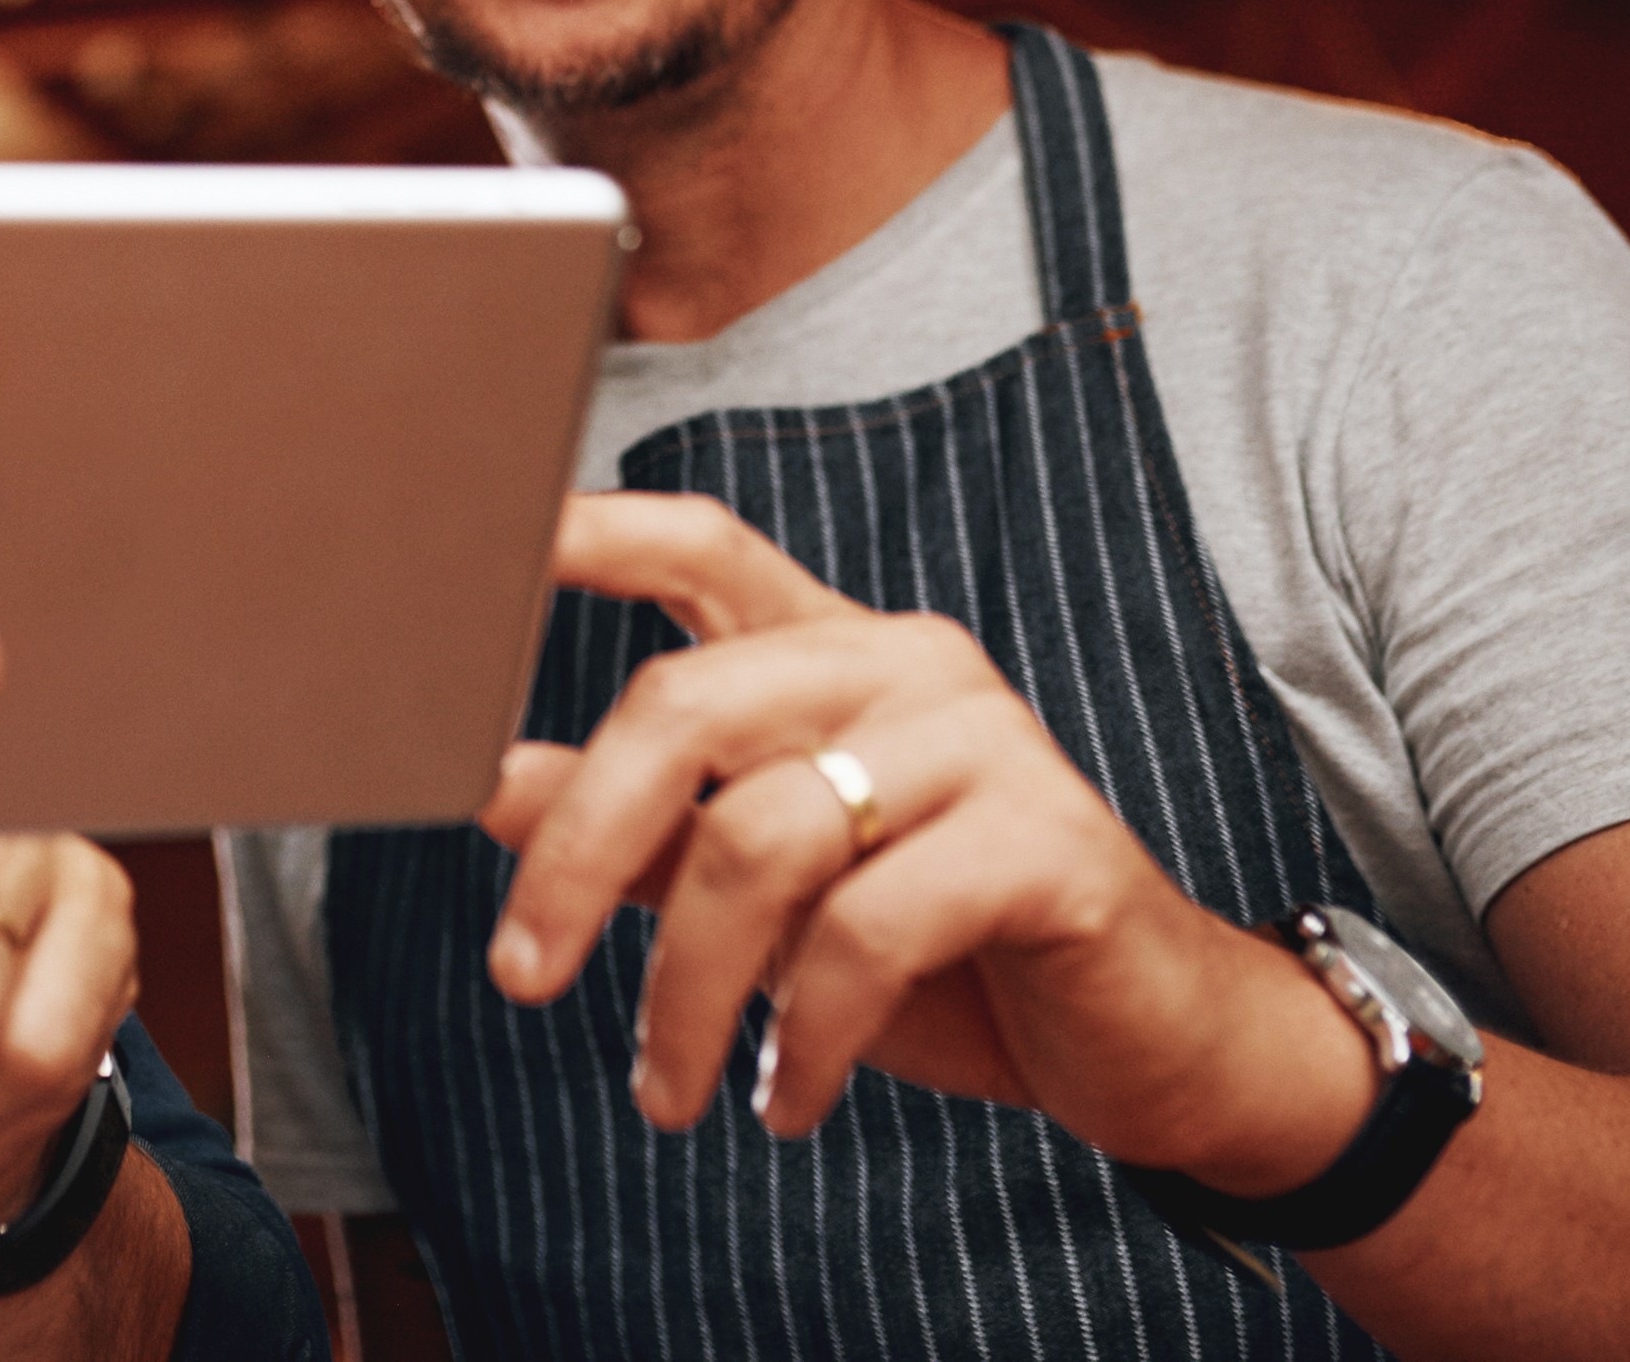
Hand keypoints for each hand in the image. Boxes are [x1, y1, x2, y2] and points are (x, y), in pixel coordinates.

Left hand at [484, 493, 1372, 1191]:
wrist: (1146, 1044)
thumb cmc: (946, 955)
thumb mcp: (771, 898)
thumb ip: (648, 833)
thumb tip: (494, 786)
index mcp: (832, 649)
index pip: (699, 547)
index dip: (590, 531)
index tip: (483, 535)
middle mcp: (905, 663)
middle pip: (684, 706)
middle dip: (578, 851)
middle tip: (518, 975)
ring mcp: (983, 741)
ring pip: (760, 838)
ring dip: (689, 991)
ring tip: (670, 1089)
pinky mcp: (1046, 840)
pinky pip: (868, 929)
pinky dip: (807, 1034)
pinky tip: (788, 1099)